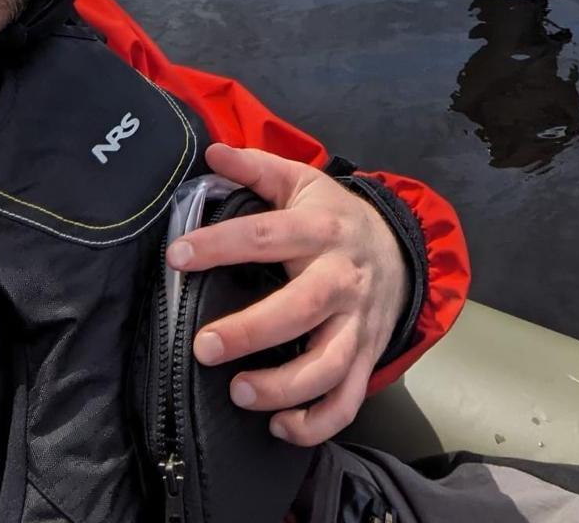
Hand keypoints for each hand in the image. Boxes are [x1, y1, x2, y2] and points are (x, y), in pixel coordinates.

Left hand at [165, 141, 410, 445]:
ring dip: (283, 387)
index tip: (177, 255)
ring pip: (328, 365)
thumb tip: (213, 152)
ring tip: (238, 393)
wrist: (401, 250)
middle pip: (302, 308)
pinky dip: (315, 423)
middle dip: (252, 331)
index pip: (267, 234)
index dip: (220, 244)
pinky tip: (278, 426)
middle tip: (204, 346)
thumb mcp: (303, 183)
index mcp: (320, 230)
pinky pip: (346, 402)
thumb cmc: (335, 217)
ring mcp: (357, 323)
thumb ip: (257, 167)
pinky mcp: (365, 358)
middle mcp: (341, 279)